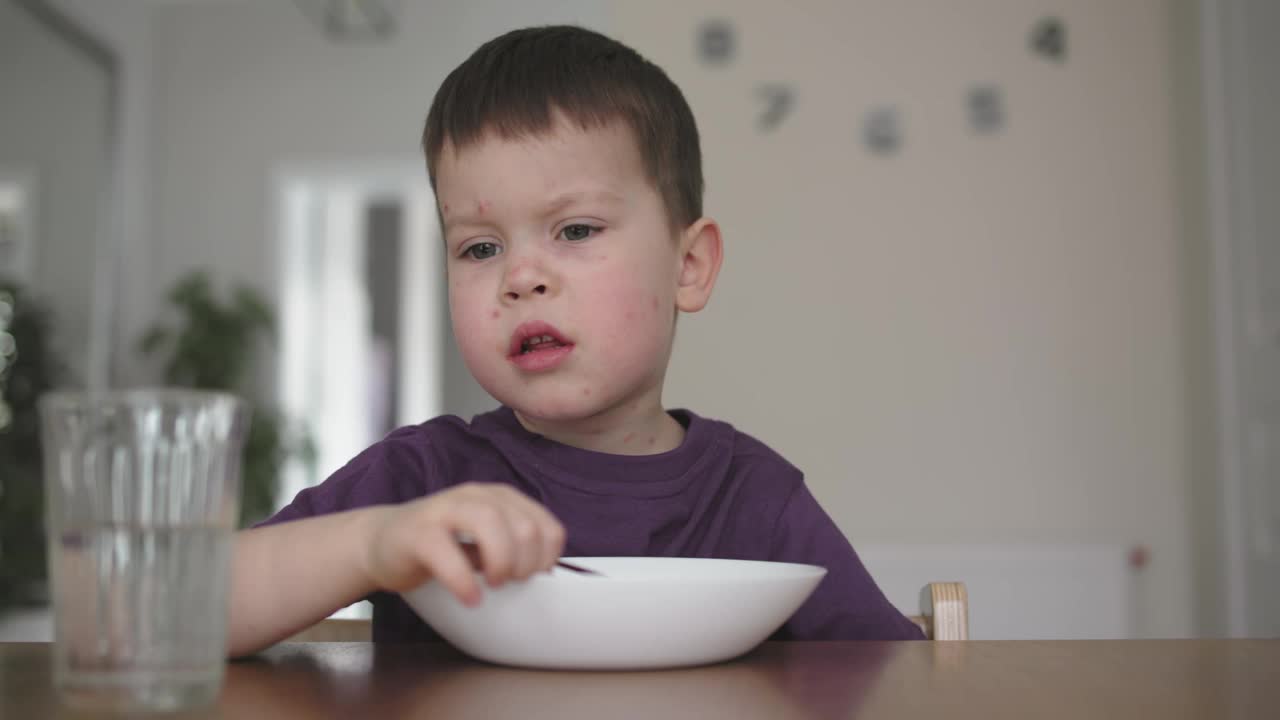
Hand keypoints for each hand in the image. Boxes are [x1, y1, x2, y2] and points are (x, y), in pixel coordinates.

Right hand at [361, 483, 565, 605]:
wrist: (382, 543)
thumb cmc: (440, 547)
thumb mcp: (484, 545)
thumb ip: (513, 551)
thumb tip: (545, 576)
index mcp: (499, 498)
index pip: (546, 525)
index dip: (547, 558)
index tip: (533, 578)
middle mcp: (476, 496)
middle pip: (524, 525)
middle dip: (526, 563)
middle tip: (509, 583)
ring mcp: (445, 509)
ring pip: (490, 522)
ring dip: (502, 562)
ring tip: (494, 584)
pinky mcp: (418, 531)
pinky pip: (447, 553)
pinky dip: (464, 581)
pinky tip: (469, 597)